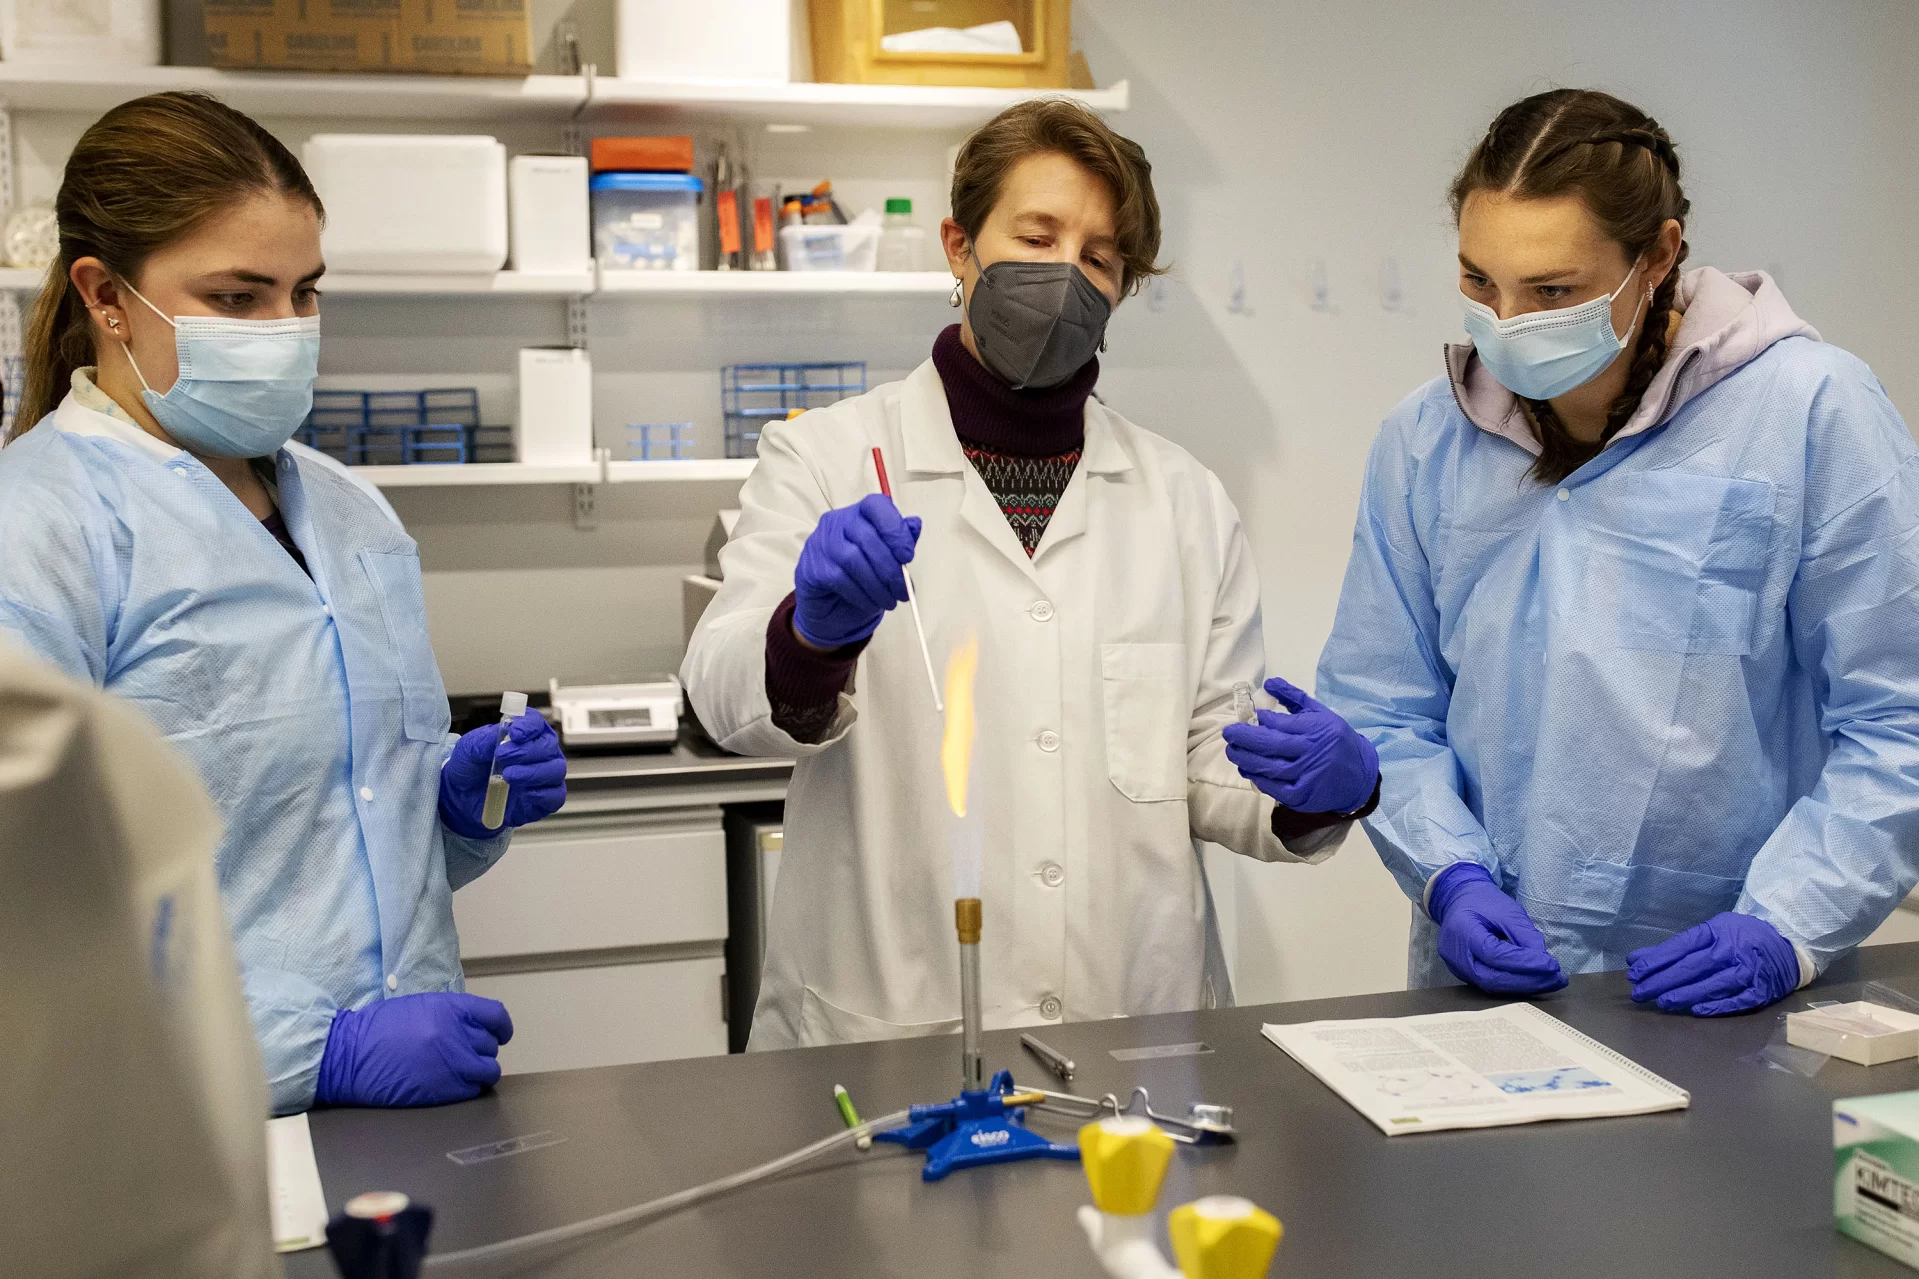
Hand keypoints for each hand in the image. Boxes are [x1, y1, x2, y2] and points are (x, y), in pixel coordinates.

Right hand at [315, 991, 513, 1106]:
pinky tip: (451, 1084)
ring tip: (462, 1071)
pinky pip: (472, 1090)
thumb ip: (452, 1013)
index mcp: (452, 1009)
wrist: (349, 1056)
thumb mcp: (421, 1006)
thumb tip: (474, 1025)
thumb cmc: (378, 1030)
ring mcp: (452, 1064)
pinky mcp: (443, 1090)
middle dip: (481, 1049)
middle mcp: (457, 1035)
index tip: (501, 1033)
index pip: (496, 1016)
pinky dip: (467, 1088)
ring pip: (489, 1070)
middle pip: (491, 1044)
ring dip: (479, 1070)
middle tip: (465, 1053)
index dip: (502, 1027)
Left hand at [439, 709, 566, 839]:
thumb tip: (505, 733)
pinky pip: (555, 796)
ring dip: (533, 772)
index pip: (536, 723)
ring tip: (508, 776)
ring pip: (556, 770)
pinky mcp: (543, 800)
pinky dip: (542, 794)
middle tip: (503, 756)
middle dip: (527, 750)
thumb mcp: (469, 747)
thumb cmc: (470, 766)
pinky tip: (524, 793)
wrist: (461, 796)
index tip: (515, 733)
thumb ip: (486, 739)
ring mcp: (544, 777)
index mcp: (524, 734)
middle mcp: (539, 753)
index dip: (529, 726)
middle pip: (549, 745)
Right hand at [793, 494, 921, 648]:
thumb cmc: (861, 580)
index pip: (876, 506)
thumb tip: (915, 524)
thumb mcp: (887, 561)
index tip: (908, 556)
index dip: (895, 529)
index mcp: (859, 514)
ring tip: (889, 602)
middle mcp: (837, 522)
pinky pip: (839, 579)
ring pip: (854, 559)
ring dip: (877, 586)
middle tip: (902, 591)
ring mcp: (821, 543)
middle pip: (867, 537)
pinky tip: (870, 603)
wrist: (830, 609)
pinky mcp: (811, 567)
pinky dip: (860, 595)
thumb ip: (900, 542)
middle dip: (890, 568)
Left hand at [1222, 677, 1378, 812]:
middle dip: (1245, 738)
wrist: (1360, 775)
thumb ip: (1294, 697)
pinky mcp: (1303, 796)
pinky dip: (1258, 779)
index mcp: (1317, 729)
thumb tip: (1268, 682)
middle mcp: (1312, 752)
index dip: (1261, 722)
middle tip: (1229, 733)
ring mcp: (1308, 776)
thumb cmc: (1336, 740)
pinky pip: (1275, 788)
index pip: (1282, 724)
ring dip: (1246, 759)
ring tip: (1232, 751)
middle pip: (1271, 745)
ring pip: (1270, 767)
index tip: (1249, 718)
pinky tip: (1247, 770)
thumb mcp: (1321, 714)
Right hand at [1428, 862, 1567, 995]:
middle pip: (1492, 978)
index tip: (1553, 966)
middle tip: (1556, 979)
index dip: (1525, 963)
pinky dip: (1513, 985)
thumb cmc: (1484, 902)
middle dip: (1528, 982)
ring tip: (1550, 982)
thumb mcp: (1508, 911)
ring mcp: (1457, 968)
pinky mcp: (1463, 974)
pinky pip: (1489, 984)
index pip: (1495, 955)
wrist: (1458, 901)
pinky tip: (1533, 981)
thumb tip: (1545, 962)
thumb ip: (1526, 936)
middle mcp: (1454, 955)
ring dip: (1523, 987)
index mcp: (1462, 931)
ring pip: (1491, 986)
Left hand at [1627, 912, 1800, 1015]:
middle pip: (1692, 967)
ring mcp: (1748, 971)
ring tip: (1663, 1002)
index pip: (1680, 946)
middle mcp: (1732, 950)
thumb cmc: (1740, 937)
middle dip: (1663, 981)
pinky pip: (1737, 1000)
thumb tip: (1636, 959)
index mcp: (1716, 932)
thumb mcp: (1710, 932)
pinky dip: (1717, 1006)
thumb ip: (1674, 947)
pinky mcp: (1761, 991)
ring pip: (1712, 985)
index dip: (1656, 960)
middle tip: (1640, 993)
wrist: (1787, 947)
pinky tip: (1697, 1010)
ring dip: (1685, 995)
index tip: (1635, 973)